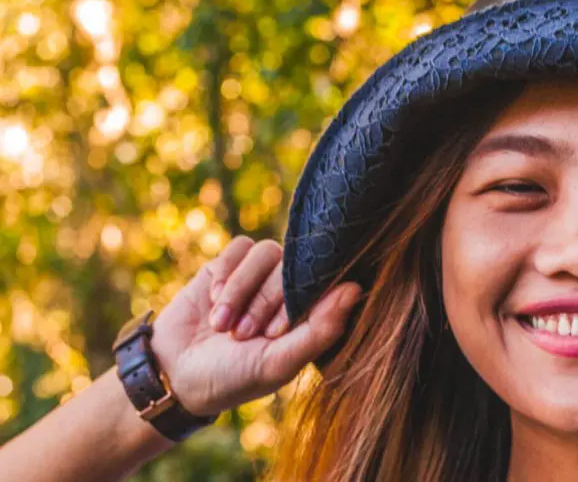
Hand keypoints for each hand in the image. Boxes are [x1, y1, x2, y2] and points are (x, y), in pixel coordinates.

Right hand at [148, 236, 360, 415]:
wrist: (175, 373)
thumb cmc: (233, 377)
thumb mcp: (277, 363)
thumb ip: (319, 331)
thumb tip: (356, 289)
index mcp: (308, 315)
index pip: (323, 284)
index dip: (297, 303)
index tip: (273, 333)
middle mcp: (288, 290)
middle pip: (290, 267)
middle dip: (262, 302)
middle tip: (240, 335)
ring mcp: (259, 274)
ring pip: (265, 252)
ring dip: (240, 289)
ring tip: (221, 324)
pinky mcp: (230, 264)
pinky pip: (240, 246)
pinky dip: (226, 273)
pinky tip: (212, 301)